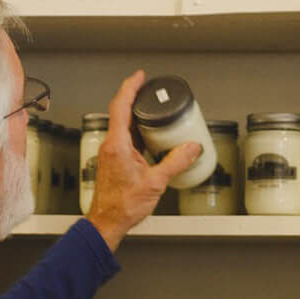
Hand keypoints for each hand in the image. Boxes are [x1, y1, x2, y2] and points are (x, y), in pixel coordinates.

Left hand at [87, 70, 200, 250]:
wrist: (107, 222)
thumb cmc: (122, 205)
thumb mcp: (156, 182)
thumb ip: (176, 163)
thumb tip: (192, 147)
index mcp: (117, 145)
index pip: (120, 106)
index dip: (130, 87)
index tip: (140, 76)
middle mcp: (111, 145)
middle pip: (121, 112)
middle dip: (135, 97)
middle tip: (149, 88)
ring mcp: (111, 153)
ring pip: (122, 125)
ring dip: (136, 114)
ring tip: (153, 109)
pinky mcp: (113, 160)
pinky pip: (124, 138)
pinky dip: (136, 131)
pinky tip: (149, 136)